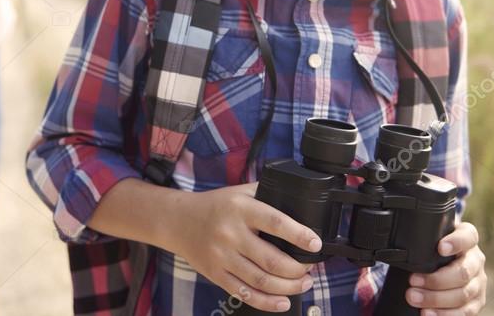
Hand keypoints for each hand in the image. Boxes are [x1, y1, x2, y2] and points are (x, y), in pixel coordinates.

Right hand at [168, 182, 319, 312]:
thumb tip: (298, 199)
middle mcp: (231, 233)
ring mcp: (222, 256)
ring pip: (261, 280)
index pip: (275, 222)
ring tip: (303, 284)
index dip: (299, 235)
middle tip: (310, 268)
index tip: (315, 244)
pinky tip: (283, 301)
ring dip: (289, 287)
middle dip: (298, 269)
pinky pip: (244, 294)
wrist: (178, 220)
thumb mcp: (240, 192)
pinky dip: (267, 302)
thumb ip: (266, 193)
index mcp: (241, 209)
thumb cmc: (215, 206)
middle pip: (272, 260)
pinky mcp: (215, 274)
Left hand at [407, 222, 486, 314]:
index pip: (468, 237)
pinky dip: (445, 314)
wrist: (444, 265)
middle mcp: (476, 260)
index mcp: (468, 239)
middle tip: (412, 281)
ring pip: (463, 294)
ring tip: (414, 298)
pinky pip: (465, 312)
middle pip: (463, 272)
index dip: (456, 242)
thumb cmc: (434, 250)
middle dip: (436, 280)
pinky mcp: (477, 302)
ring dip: (436, 299)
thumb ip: (425, 241)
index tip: (440, 248)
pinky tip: (428, 313)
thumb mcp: (432, 240)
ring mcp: (478, 282)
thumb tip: (403, 247)